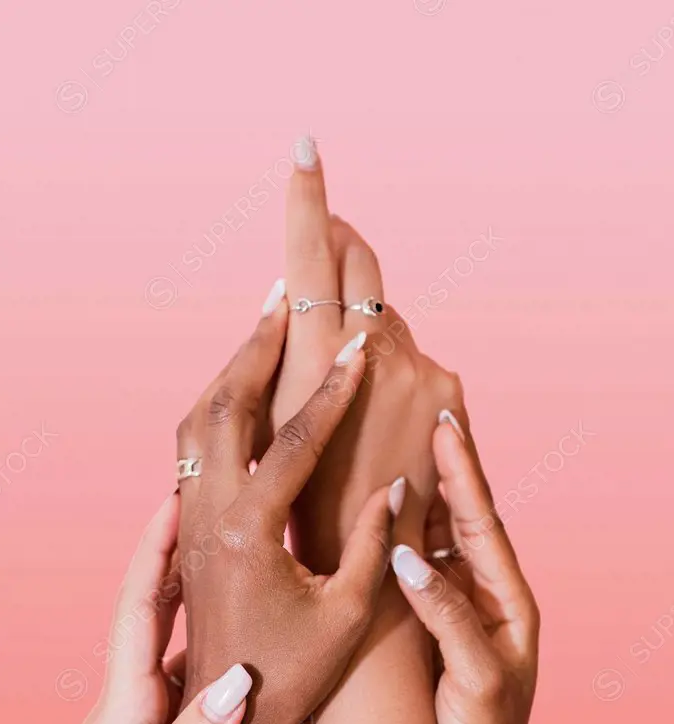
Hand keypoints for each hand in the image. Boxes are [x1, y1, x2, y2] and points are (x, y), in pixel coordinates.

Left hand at [0, 496, 248, 723]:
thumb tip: (241, 682)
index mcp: (128, 699)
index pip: (141, 604)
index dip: (157, 548)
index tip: (177, 498)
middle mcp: (132, 692)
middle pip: (155, 602)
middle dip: (179, 547)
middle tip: (210, 503)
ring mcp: (140, 709)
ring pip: (174, 631)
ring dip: (196, 585)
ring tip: (233, 549)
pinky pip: (185, 666)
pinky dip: (208, 635)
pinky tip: (237, 634)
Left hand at [175, 300, 396, 723]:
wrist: (225, 715)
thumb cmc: (294, 674)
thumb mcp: (351, 612)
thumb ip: (375, 540)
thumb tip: (400, 479)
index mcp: (251, 532)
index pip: (295, 441)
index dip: (332, 393)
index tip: (359, 348)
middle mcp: (207, 516)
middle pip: (223, 407)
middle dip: (257, 348)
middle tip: (286, 297)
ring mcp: (188, 521)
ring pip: (196, 423)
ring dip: (229, 372)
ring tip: (263, 331)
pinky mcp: (185, 530)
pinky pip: (192, 449)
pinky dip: (216, 408)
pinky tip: (242, 397)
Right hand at [267, 138, 462, 572]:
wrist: (377, 570)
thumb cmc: (304, 510)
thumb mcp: (277, 430)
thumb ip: (288, 357)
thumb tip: (292, 299)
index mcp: (319, 359)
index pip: (312, 254)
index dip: (308, 197)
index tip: (307, 149)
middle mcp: (379, 351)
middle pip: (359, 264)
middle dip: (336, 246)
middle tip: (322, 235)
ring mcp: (424, 369)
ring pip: (388, 315)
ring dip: (365, 321)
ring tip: (345, 375)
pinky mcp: (451, 390)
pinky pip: (416, 354)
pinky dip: (395, 363)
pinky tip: (381, 408)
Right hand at [391, 406, 540, 723]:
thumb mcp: (476, 678)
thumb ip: (446, 616)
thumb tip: (407, 558)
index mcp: (507, 603)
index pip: (481, 522)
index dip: (465, 472)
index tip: (447, 424)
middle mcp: (479, 597)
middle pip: (457, 519)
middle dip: (441, 468)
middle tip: (418, 413)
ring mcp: (447, 611)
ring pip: (426, 542)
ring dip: (410, 498)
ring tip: (387, 449)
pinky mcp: (419, 629)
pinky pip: (403, 574)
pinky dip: (388, 541)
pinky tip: (367, 517)